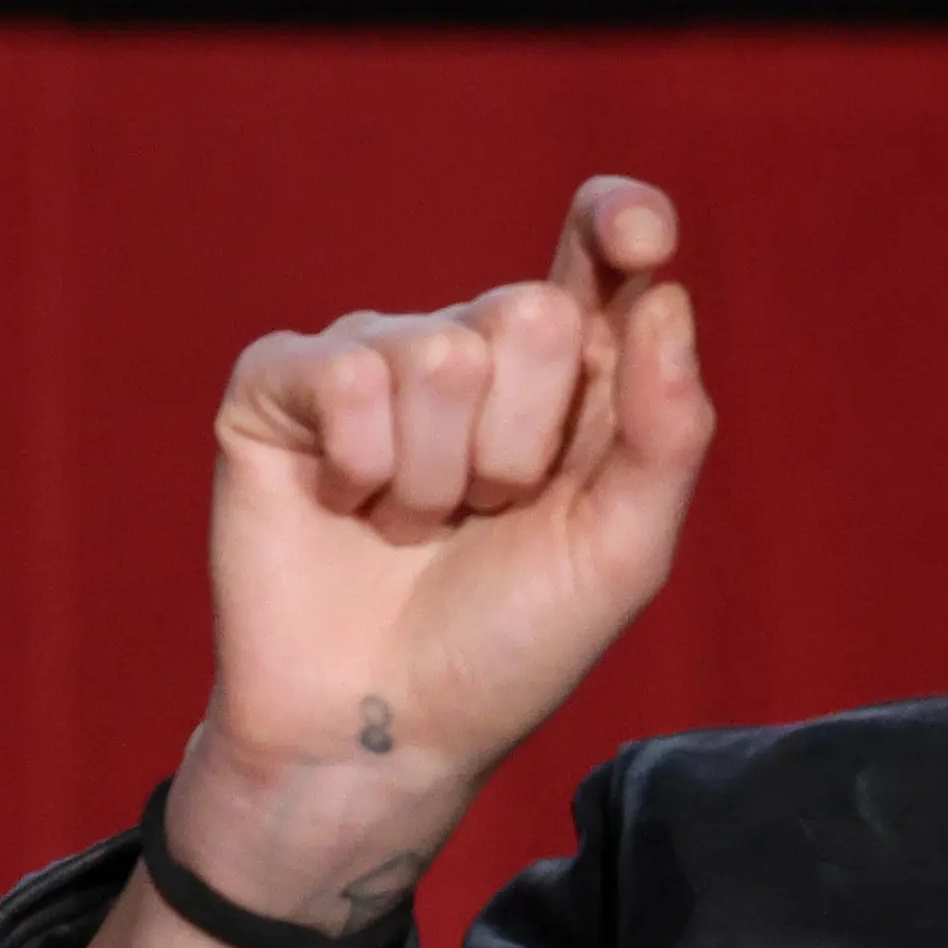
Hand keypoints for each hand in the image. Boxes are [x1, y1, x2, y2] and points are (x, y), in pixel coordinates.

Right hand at [184, 175, 714, 878]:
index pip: (601, 252)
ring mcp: (370, 356)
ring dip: (440, 476)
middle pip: (532, 313)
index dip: (620, 220)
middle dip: (523, 441)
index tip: (641, 236)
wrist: (382, 728)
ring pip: (439, 352)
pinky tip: (346, 510)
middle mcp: (469, 344)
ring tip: (415, 527)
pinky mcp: (279, 384)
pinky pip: (345, 377)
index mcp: (568, 377)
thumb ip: (666, 432)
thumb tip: (669, 296)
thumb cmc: (507, 643)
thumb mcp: (620, 553)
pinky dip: (363, 470)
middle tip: (488, 513)